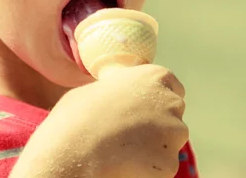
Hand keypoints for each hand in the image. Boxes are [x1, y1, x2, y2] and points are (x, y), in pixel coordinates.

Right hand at [10, 64, 188, 177]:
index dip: (157, 100)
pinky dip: (146, 169)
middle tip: (129, 134)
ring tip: (121, 151)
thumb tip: (120, 97)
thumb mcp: (98, 89)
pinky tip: (124, 165)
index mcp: (155, 77)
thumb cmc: (76, 116)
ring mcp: (174, 134)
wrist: (71, 150)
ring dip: (153, 148)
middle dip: (158, 125)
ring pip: (169, 144)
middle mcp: (171, 102)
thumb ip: (120, 91)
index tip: (143, 110)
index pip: (172, 88)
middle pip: (173, 116)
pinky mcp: (169, 163)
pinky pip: (161, 167)